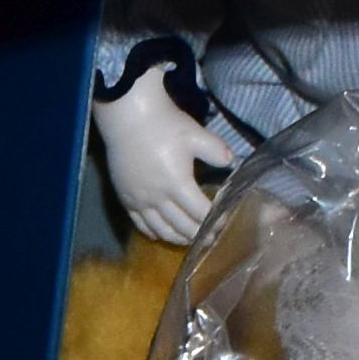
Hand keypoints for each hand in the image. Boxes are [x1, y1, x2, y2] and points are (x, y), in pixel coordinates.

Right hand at [95, 66, 236, 249]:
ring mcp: (140, 201)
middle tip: (212, 241)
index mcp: (178, 184)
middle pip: (182, 226)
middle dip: (199, 236)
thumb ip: (216, 151)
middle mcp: (158, 198)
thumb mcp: (196, 134)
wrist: (128, 118)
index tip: (225, 225)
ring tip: (190, 241)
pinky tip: (162, 234)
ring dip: (178, 238)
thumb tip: (231, 163)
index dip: (214, 221)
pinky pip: (141, 225)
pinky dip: (154, 233)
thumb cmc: (164, 124)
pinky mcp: (126, 199)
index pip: (200, 212)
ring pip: (161, 230)